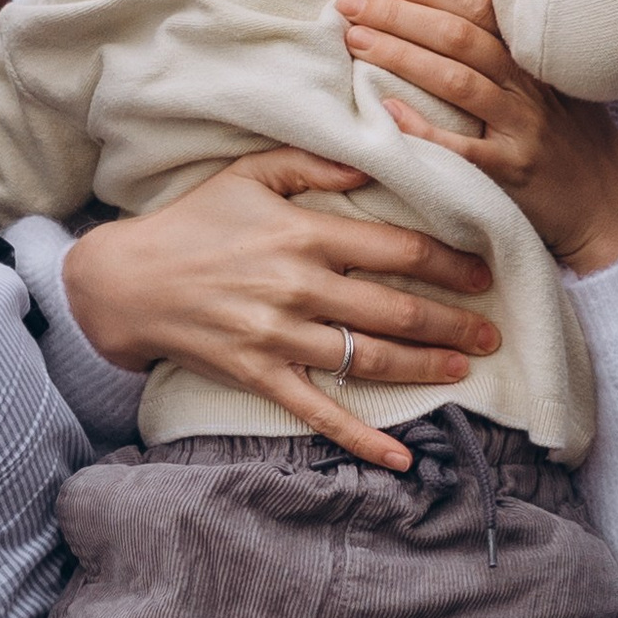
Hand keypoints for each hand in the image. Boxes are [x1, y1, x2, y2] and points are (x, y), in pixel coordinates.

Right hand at [61, 150, 500, 472]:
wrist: (125, 280)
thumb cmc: (191, 222)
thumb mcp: (248, 173)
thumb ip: (313, 162)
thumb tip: (373, 160)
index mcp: (303, 233)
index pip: (397, 250)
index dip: (448, 263)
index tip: (481, 273)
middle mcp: (298, 286)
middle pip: (396, 310)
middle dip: (453, 323)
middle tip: (491, 333)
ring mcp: (279, 336)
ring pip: (371, 359)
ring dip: (426, 369)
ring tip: (462, 369)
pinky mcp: (260, 375)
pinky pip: (320, 413)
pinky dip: (362, 438)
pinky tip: (401, 457)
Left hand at [334, 0, 617, 275]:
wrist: (611, 210)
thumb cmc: (568, 143)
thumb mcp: (547, 88)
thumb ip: (503, 56)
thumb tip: (434, 19)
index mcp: (531, 58)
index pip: (477, 7)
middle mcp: (528, 86)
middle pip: (459, 36)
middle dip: (400, 13)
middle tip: (351, 1)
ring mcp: (522, 129)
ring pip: (458, 81)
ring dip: (402, 56)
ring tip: (357, 40)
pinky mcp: (513, 174)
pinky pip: (464, 149)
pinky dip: (425, 129)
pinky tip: (388, 112)